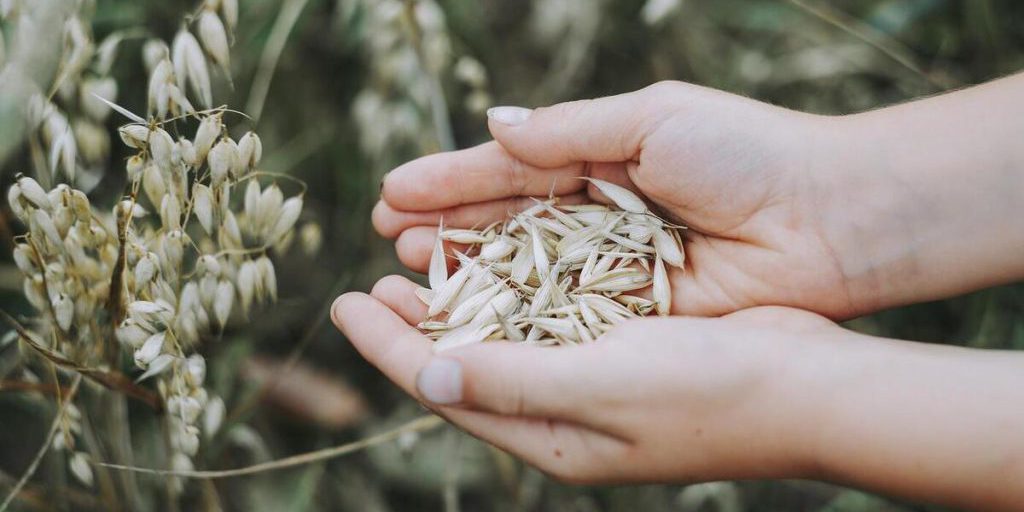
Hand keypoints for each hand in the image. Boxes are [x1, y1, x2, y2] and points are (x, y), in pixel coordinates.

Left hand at [331, 275, 834, 483]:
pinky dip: (512, 292)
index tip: (341, 304)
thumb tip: (425, 373)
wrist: (810, 387)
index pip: (447, 388)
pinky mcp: (624, 348)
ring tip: (416, 269)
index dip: (388, 347)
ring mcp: (595, 383)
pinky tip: (497, 264)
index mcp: (552, 437)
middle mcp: (565, 414)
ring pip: (505, 339)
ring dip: (459, 304)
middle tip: (369, 284)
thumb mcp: (602, 387)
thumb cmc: (711, 393)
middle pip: (467, 365)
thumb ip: (513, 381)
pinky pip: (548, 320)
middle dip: (413, 326)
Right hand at [373, 81, 869, 318]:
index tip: (394, 191)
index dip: (452, 180)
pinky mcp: (633, 313)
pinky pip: (562, 313)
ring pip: (525, 271)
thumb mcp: (650, 119)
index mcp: (601, 157)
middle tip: (388, 235)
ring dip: (467, 269)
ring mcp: (612, 267)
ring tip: (410, 267)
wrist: (828, 219)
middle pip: (507, 223)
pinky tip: (469, 311)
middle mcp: (599, 214)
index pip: (510, 169)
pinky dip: (516, 312)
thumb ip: (566, 131)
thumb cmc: (745, 153)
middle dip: (448, 226)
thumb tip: (493, 124)